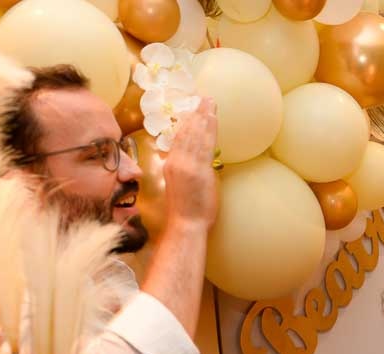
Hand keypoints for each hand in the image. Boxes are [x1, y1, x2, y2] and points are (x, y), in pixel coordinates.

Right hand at [163, 97, 219, 229]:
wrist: (185, 225)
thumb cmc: (185, 211)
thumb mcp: (179, 186)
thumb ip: (184, 171)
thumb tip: (192, 162)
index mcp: (171, 165)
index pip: (179, 138)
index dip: (187, 122)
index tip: (193, 109)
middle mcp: (177, 162)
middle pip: (187, 132)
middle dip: (196, 114)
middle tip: (204, 97)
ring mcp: (187, 165)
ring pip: (195, 135)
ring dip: (203, 117)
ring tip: (209, 102)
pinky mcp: (198, 170)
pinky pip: (203, 144)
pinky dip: (207, 129)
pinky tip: (211, 118)